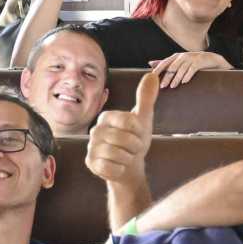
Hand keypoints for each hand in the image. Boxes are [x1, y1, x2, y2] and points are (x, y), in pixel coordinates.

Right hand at [87, 70, 156, 189]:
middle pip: (122, 138)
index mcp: (107, 117)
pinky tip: (119, 167)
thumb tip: (152, 74)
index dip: (139, 131)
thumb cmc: (135, 140)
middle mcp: (95, 130)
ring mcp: (91, 147)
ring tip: (127, 157)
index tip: (139, 134)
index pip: (127, 121)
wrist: (130, 165)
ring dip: (128, 158)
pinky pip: (108, 168)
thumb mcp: (143, 119)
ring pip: (115, 153)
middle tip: (134, 148)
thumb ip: (146, 97)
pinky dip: (119, 169)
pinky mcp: (90, 163)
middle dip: (135, 146)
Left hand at [149, 50, 226, 88]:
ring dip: (176, 78)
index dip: (158, 70)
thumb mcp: (178, 61)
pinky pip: (192, 69)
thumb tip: (150, 63)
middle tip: (162, 86)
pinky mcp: (198, 62)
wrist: (210, 59)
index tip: (152, 78)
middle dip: (167, 77)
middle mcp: (182, 56)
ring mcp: (191, 58)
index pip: (164, 63)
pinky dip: (187, 76)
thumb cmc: (191, 62)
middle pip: (172, 67)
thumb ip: (165, 63)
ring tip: (172, 86)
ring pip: (181, 69)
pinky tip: (184, 82)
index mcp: (176, 56)